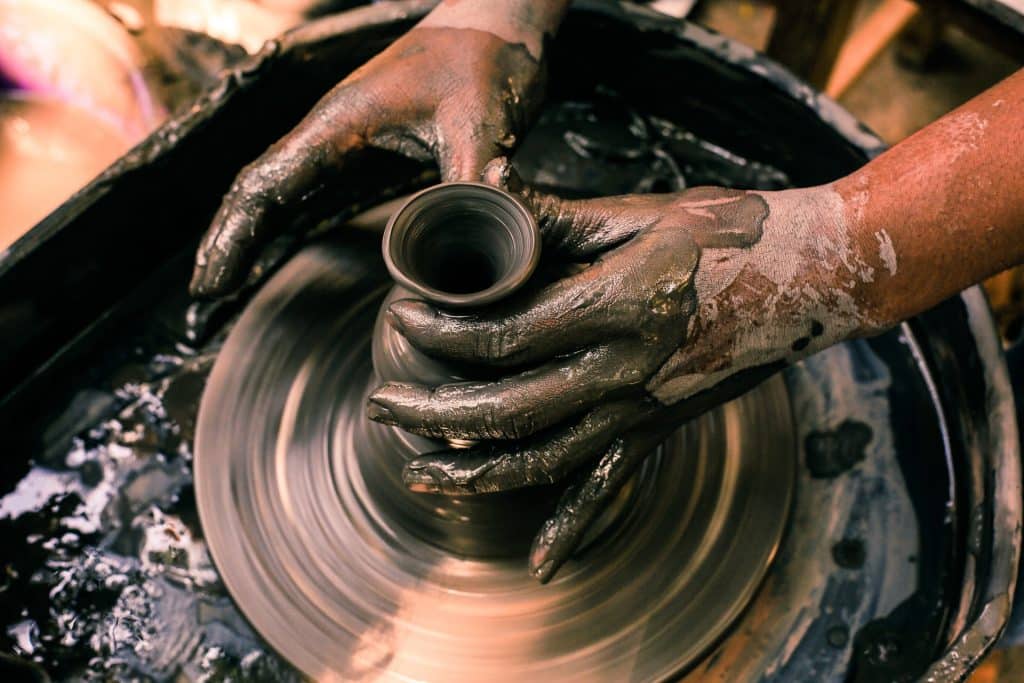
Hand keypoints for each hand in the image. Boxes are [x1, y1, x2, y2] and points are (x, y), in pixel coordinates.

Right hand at [190, 8, 554, 296]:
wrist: (500, 22)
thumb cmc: (485, 58)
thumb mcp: (481, 125)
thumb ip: (471, 187)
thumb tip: (478, 248)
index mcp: (342, 121)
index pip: (267, 185)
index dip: (235, 236)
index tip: (211, 282)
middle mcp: (332, 130)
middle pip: (261, 189)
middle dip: (230, 240)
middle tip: (205, 293)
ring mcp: (347, 139)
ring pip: (282, 190)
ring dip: (253, 233)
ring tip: (225, 282)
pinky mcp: (368, 148)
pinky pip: (314, 189)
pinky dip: (288, 222)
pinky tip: (277, 247)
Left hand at [368, 159, 887, 580]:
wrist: (815, 275)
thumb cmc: (729, 233)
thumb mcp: (637, 215)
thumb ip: (556, 215)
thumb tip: (488, 187)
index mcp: (615, 307)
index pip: (504, 337)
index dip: (442, 334)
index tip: (402, 320)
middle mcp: (625, 371)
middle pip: (506, 410)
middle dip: (432, 412)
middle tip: (382, 403)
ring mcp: (645, 409)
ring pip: (544, 461)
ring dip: (474, 472)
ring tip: (417, 471)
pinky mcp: (660, 428)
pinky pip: (610, 487)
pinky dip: (573, 527)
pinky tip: (539, 562)